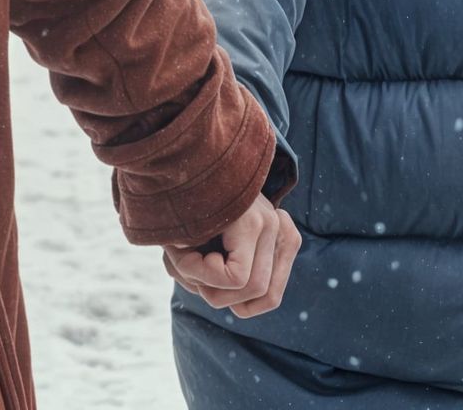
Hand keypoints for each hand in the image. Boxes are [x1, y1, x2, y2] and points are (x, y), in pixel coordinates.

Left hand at [162, 194, 300, 319]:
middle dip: (217, 292)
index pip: (236, 277)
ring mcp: (283, 228)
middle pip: (255, 288)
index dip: (204, 277)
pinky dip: (253, 300)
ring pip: (270, 294)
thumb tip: (205, 291)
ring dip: (235, 300)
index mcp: (249, 218)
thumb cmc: (183, 196)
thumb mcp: (176, 229)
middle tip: (192, 275)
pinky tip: (230, 292)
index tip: (183, 258)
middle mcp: (273, 222)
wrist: (202, 161)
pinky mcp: (287, 236)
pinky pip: (276, 286)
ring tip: (209, 286)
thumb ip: (187, 264)